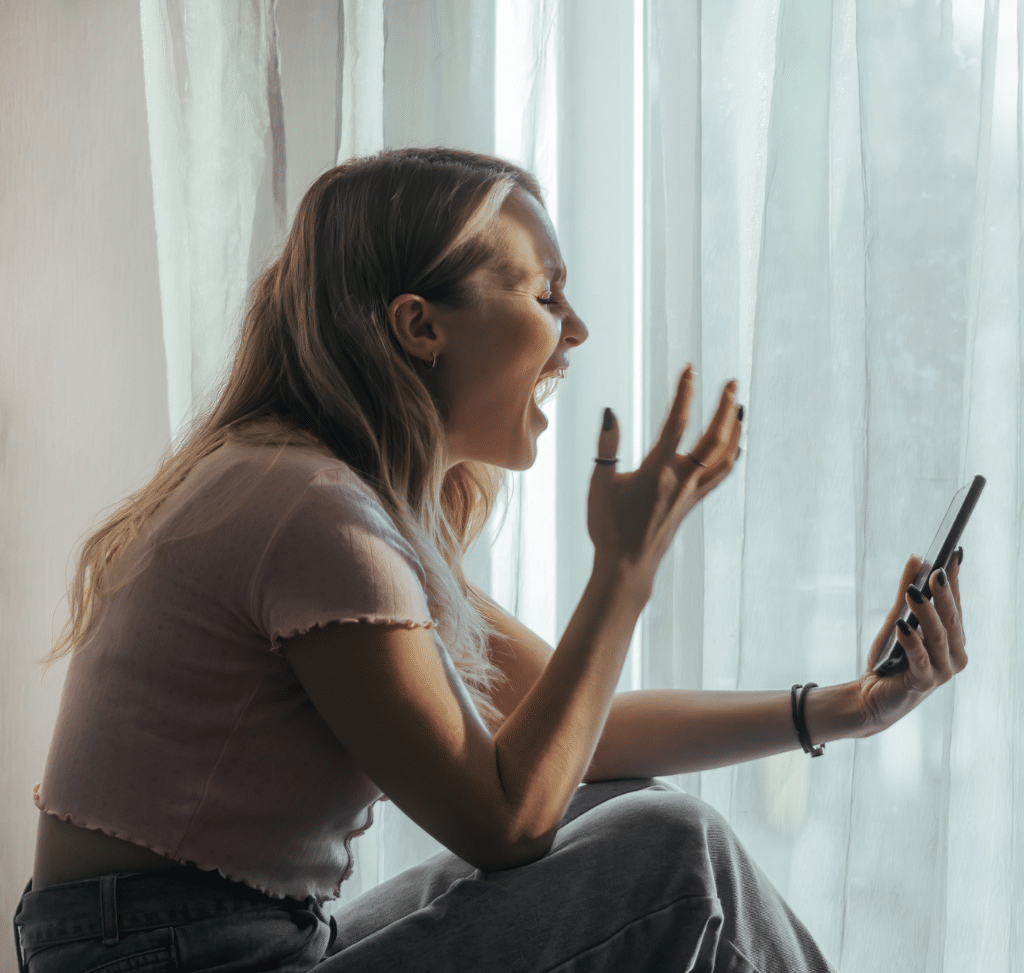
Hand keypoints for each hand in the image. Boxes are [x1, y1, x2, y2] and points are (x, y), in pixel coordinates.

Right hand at [587, 365, 742, 594]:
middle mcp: (681, 479)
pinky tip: (735, 447)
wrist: (627, 566)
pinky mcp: (693, 503)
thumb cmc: (608, 526)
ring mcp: (691, 492)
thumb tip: (610, 412)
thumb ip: (607, 446)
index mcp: (657, 470)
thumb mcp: (599, 484)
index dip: (685, 393)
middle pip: (714, 437)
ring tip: (740, 408)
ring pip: (723, 456)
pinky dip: (731, 457)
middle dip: (725, 407)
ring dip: (735, 430)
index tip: (690, 369)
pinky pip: (720, 475)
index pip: (677, 422)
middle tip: (733, 383)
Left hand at [857, 549, 967, 733]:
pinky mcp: (924, 682)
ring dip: (926, 613)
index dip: (954, 580)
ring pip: (938, 636)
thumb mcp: (897, 619)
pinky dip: (912, 641)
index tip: (953, 554)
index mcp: (953, 639)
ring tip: (914, 593)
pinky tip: (902, 626)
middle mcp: (954, 655)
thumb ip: (906, 592)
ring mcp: (942, 671)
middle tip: (936, 570)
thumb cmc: (890, 659)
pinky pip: (920, 658)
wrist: (872, 698)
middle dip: (944, 593)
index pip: (955, 605)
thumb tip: (917, 559)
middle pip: (951, 619)